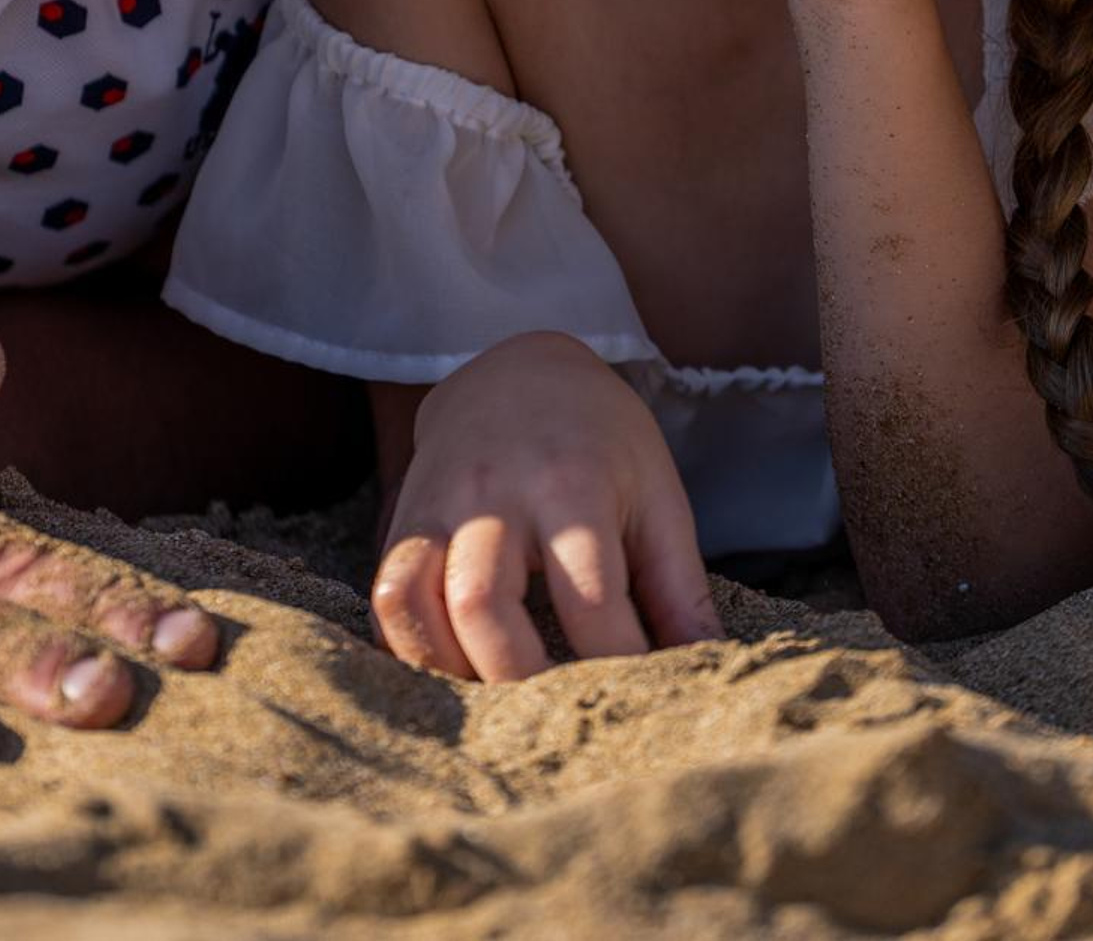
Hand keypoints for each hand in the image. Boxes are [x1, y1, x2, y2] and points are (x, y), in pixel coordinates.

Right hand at [371, 332, 717, 682]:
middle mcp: (495, 492)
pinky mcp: (402, 519)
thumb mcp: (656, 495)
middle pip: (483, 605)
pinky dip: (406, 650)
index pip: (589, 600)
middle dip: (517, 683)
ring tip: (493, 712)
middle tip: (557, 723)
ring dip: (447, 672)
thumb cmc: (602, 443)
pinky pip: (383, 596)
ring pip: (412, 600)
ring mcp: (438, 503)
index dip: (616, 667)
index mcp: (573, 485)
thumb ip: (679, 587)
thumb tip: (708, 668)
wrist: (518, 370)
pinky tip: (448, 680)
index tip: (638, 708)